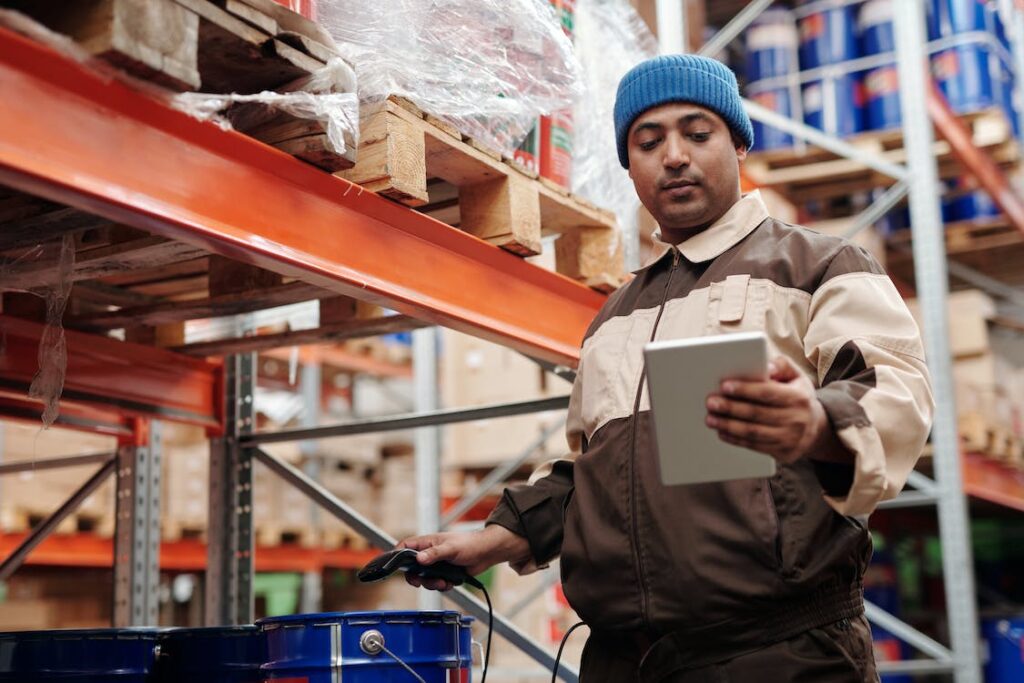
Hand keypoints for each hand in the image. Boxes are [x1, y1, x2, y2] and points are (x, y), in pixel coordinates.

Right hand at [398, 524, 530, 590]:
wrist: (486, 553)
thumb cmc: (469, 544)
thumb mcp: (451, 548)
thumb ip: (434, 553)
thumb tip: (419, 559)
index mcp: (426, 543)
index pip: (404, 547)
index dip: (397, 557)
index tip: (396, 568)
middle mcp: (429, 553)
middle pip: (412, 568)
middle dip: (417, 578)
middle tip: (420, 583)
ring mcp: (436, 564)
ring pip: (424, 579)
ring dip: (432, 584)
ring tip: (443, 582)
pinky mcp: (444, 573)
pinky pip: (436, 584)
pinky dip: (442, 586)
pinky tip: (451, 582)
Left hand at [705, 355, 830, 464]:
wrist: (817, 429)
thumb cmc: (798, 397)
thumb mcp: (796, 377)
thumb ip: (781, 366)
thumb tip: (766, 366)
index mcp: (798, 397)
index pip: (768, 393)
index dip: (745, 390)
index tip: (724, 386)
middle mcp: (796, 419)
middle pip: (757, 413)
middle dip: (730, 408)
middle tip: (711, 402)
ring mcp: (790, 438)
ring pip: (753, 432)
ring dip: (728, 426)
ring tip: (710, 419)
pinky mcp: (783, 453)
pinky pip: (755, 446)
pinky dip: (735, 439)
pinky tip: (722, 432)